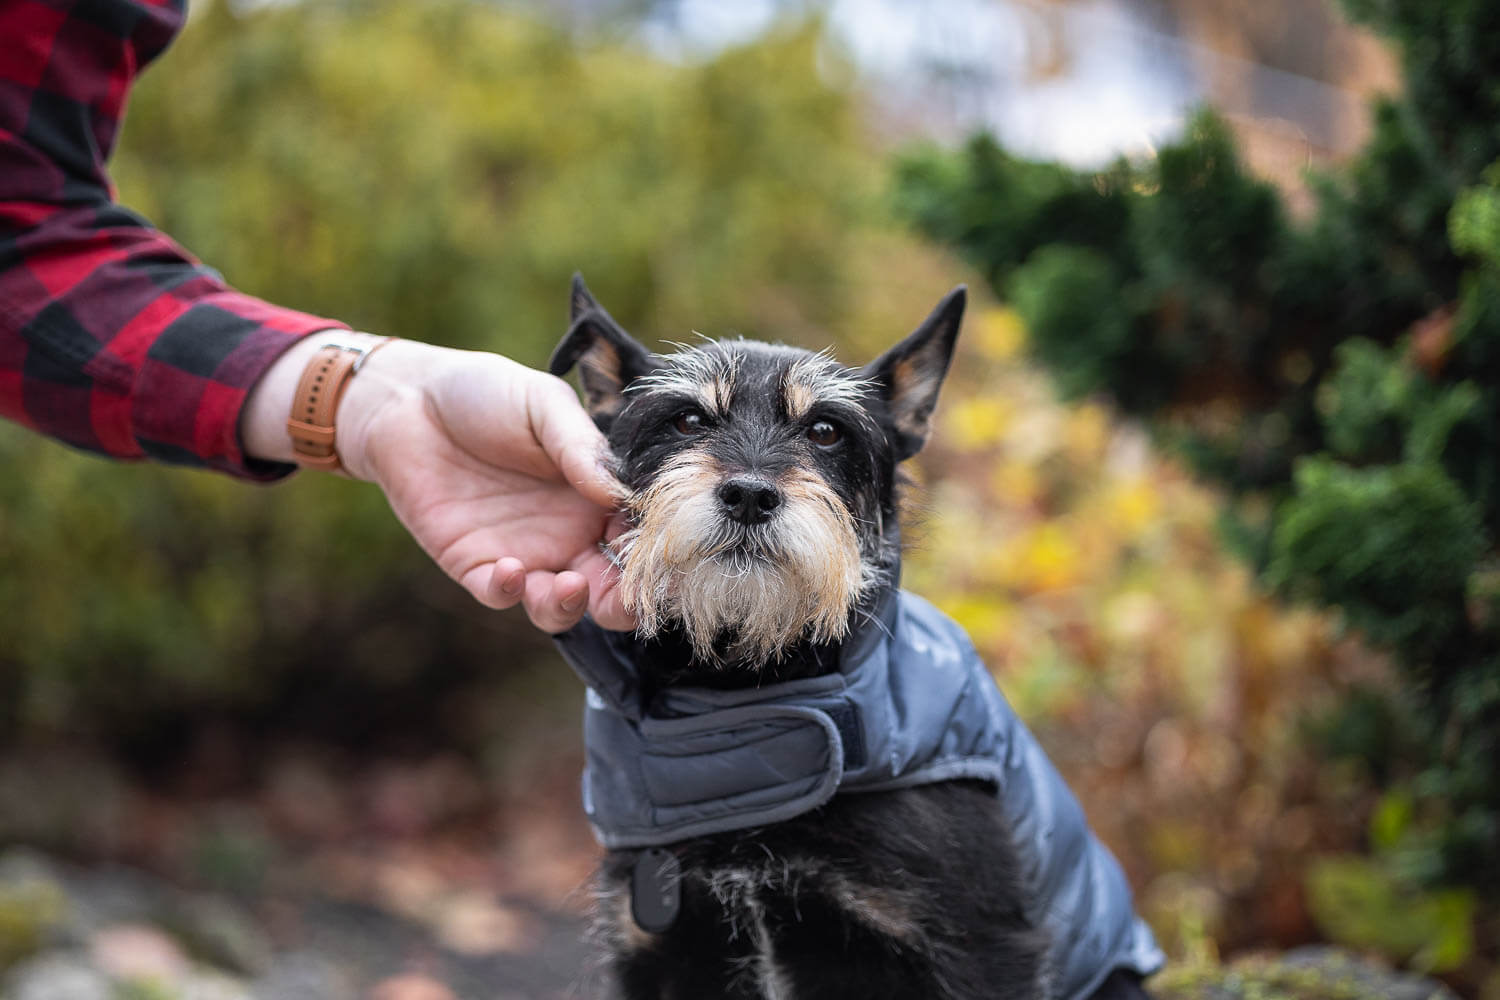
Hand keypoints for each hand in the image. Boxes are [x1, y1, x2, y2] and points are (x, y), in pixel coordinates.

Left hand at [243, 335, 634, 633]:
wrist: (409, 401)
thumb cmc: (487, 394)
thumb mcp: (543, 405)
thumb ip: (581, 445)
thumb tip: (618, 490)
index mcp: (597, 496)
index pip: (638, 535)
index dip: (654, 550)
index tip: (666, 553)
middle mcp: (569, 534)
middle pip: (610, 587)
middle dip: (624, 602)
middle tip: (628, 598)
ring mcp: (525, 553)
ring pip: (558, 605)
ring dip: (570, 606)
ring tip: (568, 586)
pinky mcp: (475, 564)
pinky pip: (500, 594)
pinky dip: (510, 591)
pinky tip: (511, 568)